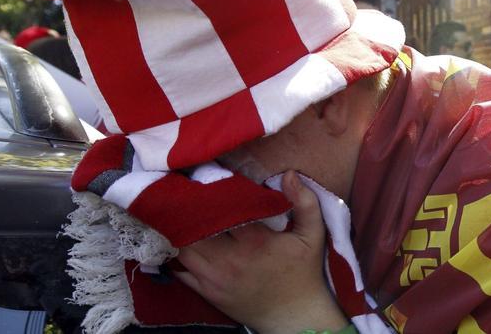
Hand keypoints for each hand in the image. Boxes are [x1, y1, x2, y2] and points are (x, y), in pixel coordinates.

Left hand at [175, 171, 346, 333]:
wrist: (294, 316)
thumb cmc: (303, 273)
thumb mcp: (313, 236)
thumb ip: (305, 203)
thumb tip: (290, 174)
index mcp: (254, 242)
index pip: (221, 209)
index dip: (210, 192)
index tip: (204, 175)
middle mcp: (228, 260)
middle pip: (193, 227)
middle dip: (188, 208)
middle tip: (185, 190)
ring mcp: (214, 278)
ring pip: (182, 247)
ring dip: (180, 230)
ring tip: (180, 212)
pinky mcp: (206, 291)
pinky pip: (179, 270)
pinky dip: (177, 254)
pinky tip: (179, 240)